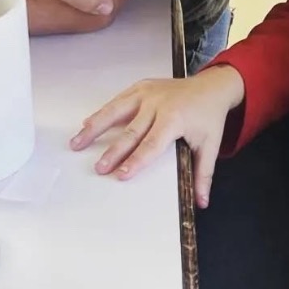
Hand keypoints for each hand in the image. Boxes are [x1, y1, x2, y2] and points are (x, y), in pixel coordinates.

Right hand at [70, 66, 244, 205]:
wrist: (212, 86)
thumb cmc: (208, 117)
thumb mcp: (211, 145)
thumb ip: (203, 174)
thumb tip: (201, 203)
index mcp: (175, 118)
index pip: (152, 144)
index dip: (136, 160)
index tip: (121, 175)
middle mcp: (158, 104)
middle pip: (131, 131)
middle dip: (114, 151)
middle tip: (98, 168)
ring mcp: (147, 93)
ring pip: (117, 111)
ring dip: (95, 127)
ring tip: (77, 142)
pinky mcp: (141, 87)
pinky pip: (119, 100)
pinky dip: (102, 112)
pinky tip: (86, 123)